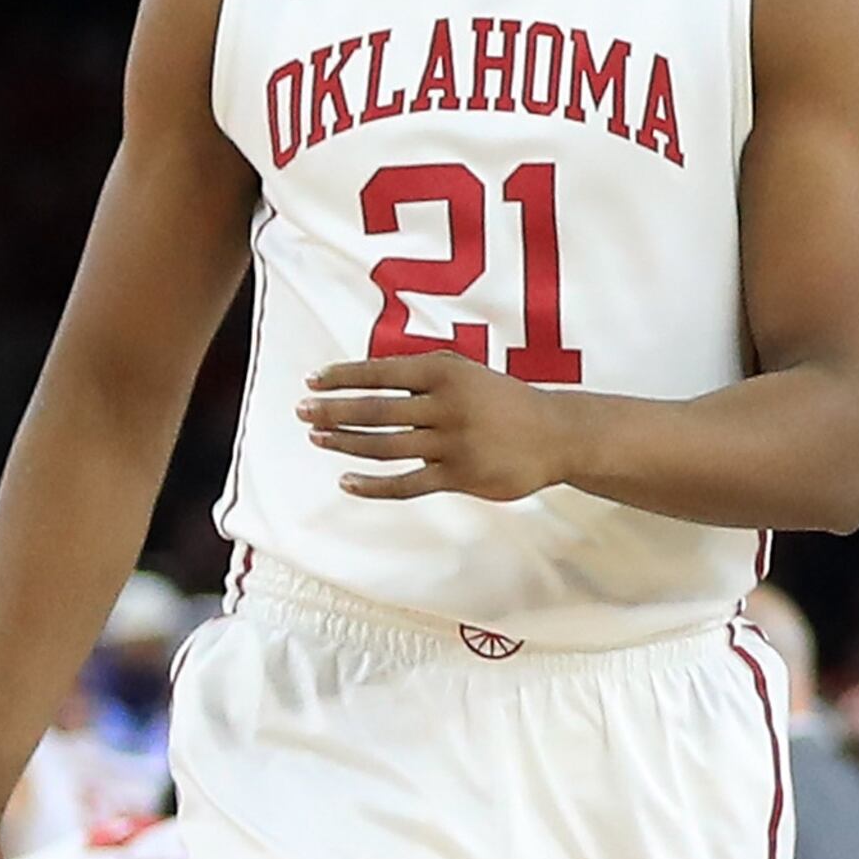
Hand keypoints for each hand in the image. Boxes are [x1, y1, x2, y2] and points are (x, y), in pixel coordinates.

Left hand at [300, 355, 578, 501]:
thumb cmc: (503, 400)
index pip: (381, 373)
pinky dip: (372, 485)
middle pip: (376, 411)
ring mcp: (453, 443)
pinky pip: (405, 484)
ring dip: (345, 443)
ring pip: (384, 447)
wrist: (557, 434)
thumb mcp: (466, 373)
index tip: (311, 381)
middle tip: (301, 411)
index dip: (342, 377)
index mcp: (446, 373)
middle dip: (333, 410)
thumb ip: (421, 374)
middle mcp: (447, 406)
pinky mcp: (460, 476)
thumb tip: (364, 378)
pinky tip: (347, 481)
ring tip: (318, 438)